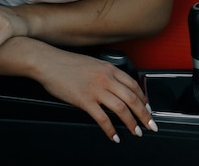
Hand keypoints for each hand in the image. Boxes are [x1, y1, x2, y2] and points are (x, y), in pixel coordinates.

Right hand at [34, 48, 157, 142]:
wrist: (48, 62)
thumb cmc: (67, 63)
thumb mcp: (92, 63)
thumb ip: (105, 73)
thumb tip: (116, 87)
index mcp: (108, 68)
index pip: (133, 85)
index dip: (144, 99)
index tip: (148, 109)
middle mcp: (105, 78)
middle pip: (132, 98)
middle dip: (144, 115)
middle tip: (150, 125)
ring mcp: (96, 89)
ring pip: (122, 109)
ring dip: (132, 123)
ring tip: (136, 132)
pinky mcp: (85, 100)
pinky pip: (103, 118)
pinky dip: (111, 129)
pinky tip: (114, 136)